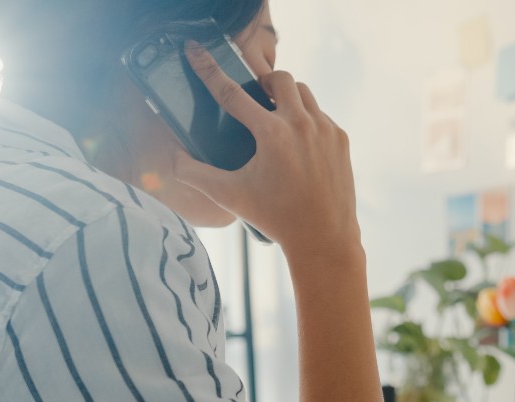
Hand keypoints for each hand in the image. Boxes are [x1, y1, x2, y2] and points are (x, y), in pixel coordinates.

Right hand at [174, 42, 360, 259]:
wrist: (323, 238)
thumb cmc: (275, 218)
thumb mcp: (230, 196)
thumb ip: (196, 175)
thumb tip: (173, 158)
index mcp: (271, 135)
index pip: (231, 93)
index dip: (209, 70)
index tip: (195, 51)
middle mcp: (301, 125)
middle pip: (279, 78)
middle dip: (264, 83)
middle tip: (256, 99)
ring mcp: (325, 129)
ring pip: (303, 92)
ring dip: (287, 97)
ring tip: (277, 115)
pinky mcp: (341, 139)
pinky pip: (321, 114)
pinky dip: (307, 119)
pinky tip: (298, 139)